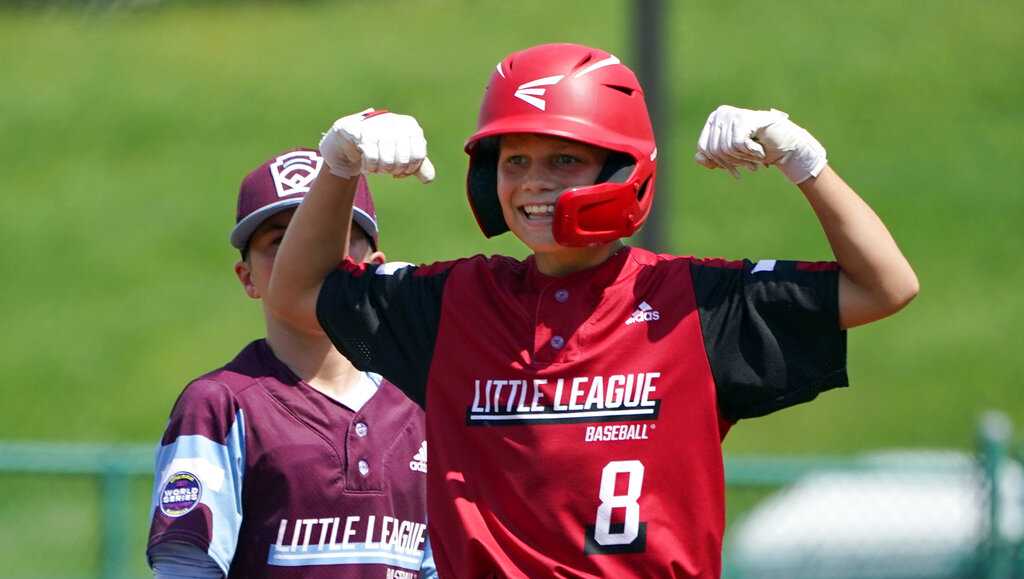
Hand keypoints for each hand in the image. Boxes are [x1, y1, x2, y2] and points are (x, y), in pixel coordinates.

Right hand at [319, 108, 435, 182]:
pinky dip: (369, 167)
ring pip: (387, 162)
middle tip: (387, 168)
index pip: (419, 156)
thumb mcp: (404, 153)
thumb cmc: (383, 144)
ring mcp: (380, 127)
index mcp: (411, 127)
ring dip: (381, 170)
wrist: (353, 133)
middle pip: (403, 161)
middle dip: (394, 170)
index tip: (402, 169)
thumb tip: (428, 179)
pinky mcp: (363, 133)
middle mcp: (398, 124)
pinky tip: (367, 165)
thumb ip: (420, 166)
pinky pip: (372, 158)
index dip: (410, 169)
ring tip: (377, 166)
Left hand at [695, 105, 826, 183]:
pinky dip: (751, 153)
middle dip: (733, 162)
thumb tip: (698, 157)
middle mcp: (720, 113)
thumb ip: (711, 159)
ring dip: (744, 159)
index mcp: (714, 120)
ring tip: (756, 157)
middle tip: (750, 166)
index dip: (718, 162)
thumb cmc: (756, 150)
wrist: (785, 145)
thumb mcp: (730, 157)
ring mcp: (732, 114)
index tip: (733, 169)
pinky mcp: (744, 119)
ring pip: (726, 148)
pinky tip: (760, 150)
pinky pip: (737, 144)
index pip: (704, 148)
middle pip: (714, 149)